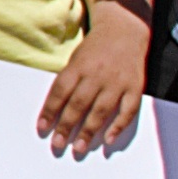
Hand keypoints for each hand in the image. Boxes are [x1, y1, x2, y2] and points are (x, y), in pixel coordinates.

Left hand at [34, 8, 148, 156]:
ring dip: (89, 131)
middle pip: (79, 104)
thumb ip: (67, 82)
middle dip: (67, 126)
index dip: (50, 111)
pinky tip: (108, 140)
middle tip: (58, 144)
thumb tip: (53, 111)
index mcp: (78, 66)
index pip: (60, 92)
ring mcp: (117, 82)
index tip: (42, 129)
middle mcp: (97, 74)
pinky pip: (128, 110)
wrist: (125, 30)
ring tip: (78, 148)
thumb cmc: (95, 49)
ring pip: (101, 110)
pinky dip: (118, 126)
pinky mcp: (135, 87)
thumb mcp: (75, 59)